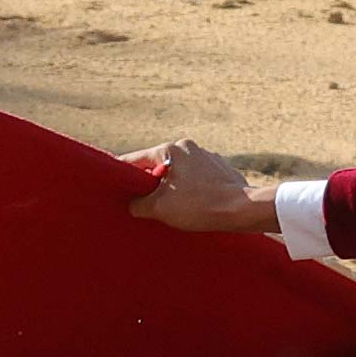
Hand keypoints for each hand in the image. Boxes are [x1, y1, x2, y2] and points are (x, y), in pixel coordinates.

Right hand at [123, 137, 272, 232]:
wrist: (242, 209)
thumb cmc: (200, 206)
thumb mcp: (161, 208)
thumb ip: (139, 204)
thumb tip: (132, 205)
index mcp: (171, 150)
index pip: (137, 159)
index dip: (122, 172)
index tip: (112, 182)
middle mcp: (189, 147)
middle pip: (159, 165)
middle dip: (150, 183)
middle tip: (143, 202)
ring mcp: (208, 157)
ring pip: (179, 172)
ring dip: (172, 187)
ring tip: (171, 207)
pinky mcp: (221, 169)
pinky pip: (197, 178)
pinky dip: (191, 189)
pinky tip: (193, 206)